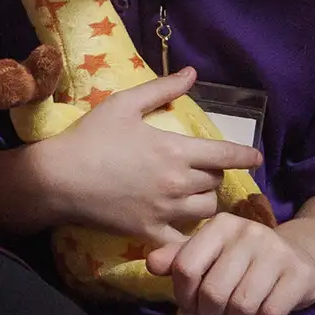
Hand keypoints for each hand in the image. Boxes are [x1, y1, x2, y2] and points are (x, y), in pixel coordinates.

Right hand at [27, 68, 261, 241]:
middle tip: (205, 170)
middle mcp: (177, 183)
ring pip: (206, 211)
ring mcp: (165, 211)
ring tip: (195, 196)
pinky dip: (190, 234)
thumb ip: (162, 88)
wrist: (58, 178)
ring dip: (206, 202)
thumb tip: (192, 74)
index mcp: (175, 150)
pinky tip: (185, 228)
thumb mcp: (124, 104)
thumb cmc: (90, 137)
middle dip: (215, 175)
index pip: (225, 154)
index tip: (256, 157)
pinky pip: (183, 241)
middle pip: (216, 183)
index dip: (245, 156)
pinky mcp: (149, 232)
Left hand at [147, 212, 314, 314]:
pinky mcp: (298, 274)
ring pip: (241, 306)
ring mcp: (276, 252)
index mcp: (220, 225)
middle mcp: (248, 232)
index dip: (183, 296)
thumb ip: (179, 258)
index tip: (191, 306)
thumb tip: (151, 264)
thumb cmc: (243, 260)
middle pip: (212, 292)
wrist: (297, 256)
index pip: (185, 267)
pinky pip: (269, 314)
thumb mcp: (210, 253)